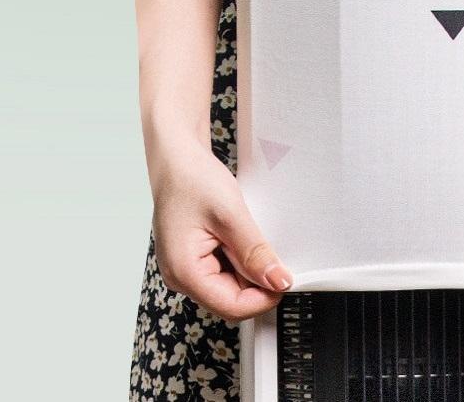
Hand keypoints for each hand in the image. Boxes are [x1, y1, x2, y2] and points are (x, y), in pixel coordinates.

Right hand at [149, 140, 292, 323]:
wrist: (176, 158)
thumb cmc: (192, 179)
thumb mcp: (231, 215)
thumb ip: (254, 252)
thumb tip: (278, 281)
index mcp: (184, 272)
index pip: (232, 307)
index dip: (264, 297)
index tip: (287, 279)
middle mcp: (181, 277)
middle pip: (231, 299)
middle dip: (257, 281)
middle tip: (275, 252)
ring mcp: (187, 268)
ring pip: (230, 285)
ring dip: (249, 267)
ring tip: (251, 235)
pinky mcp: (195, 258)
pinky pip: (224, 270)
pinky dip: (240, 258)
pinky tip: (242, 236)